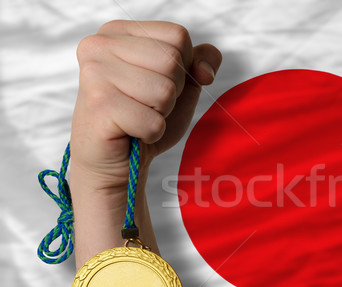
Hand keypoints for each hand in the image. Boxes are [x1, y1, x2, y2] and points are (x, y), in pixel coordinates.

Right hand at [70, 20, 221, 192]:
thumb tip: (205, 71)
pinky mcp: (99, 107)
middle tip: (146, 104)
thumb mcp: (181, 83)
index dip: (182, 67)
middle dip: (172, 91)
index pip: (178, 36)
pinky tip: (131, 131)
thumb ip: (200, 61)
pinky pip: (154, 122)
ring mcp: (95, 74)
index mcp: (117, 31)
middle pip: (172, 60)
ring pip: (165, 91)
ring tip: (137, 116)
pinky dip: (152, 133)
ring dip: (161, 113)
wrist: (116, 159)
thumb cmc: (144, 116)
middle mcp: (99, 45)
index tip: (156, 82)